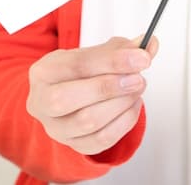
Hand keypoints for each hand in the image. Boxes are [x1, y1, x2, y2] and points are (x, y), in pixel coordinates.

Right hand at [26, 35, 157, 154]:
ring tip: (137, 88)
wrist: (69, 94)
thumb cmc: (81, 72)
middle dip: (110, 87)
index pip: (76, 65)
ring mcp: (56, 128)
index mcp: (44, 72)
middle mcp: (42, 102)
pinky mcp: (74, 145)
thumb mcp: (96, 53)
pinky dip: (125, 121)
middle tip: (138, 78)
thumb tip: (148, 44)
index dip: (112, 61)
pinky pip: (102, 140)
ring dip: (121, 104)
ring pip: (87, 122)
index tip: (141, 57)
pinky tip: (132, 105)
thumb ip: (122, 48)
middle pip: (69, 98)